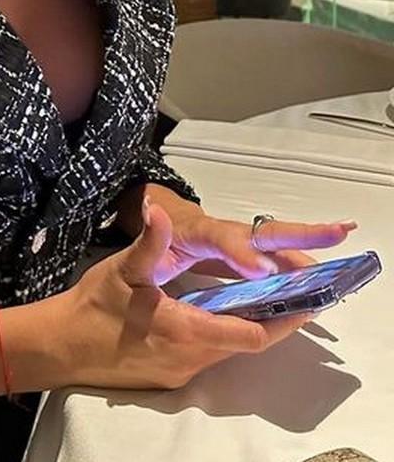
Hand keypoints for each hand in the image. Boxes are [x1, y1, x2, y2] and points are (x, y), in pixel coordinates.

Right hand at [61, 202, 313, 391]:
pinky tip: (223, 313)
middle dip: (274, 319)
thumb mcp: (121, 268)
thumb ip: (148, 242)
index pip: (251, 333)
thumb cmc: (93, 307)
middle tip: (298, 295)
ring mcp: (181, 371)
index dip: (283, 318)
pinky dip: (227, 334)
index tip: (307, 300)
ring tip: (267, 298)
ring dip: (250, 325)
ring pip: (230, 349)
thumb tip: (157, 209)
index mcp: (186, 331)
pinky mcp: (170, 375)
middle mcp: (191, 358)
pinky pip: (211, 355)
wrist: (60, 346)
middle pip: (249, 343)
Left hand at [157, 207, 357, 283]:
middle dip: (299, 233)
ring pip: (277, 244)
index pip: (220, 238)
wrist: (158, 227)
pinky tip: (321, 276)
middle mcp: (226, 233)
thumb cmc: (152, 244)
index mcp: (198, 233)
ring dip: (310, 246)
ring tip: (342, 247)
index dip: (241, 253)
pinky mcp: (247, 254)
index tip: (261, 270)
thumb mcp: (142, 250)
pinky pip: (276, 258)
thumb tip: (151, 208)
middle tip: (337, 232)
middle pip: (263, 232)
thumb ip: (149, 236)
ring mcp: (239, 242)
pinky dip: (301, 264)